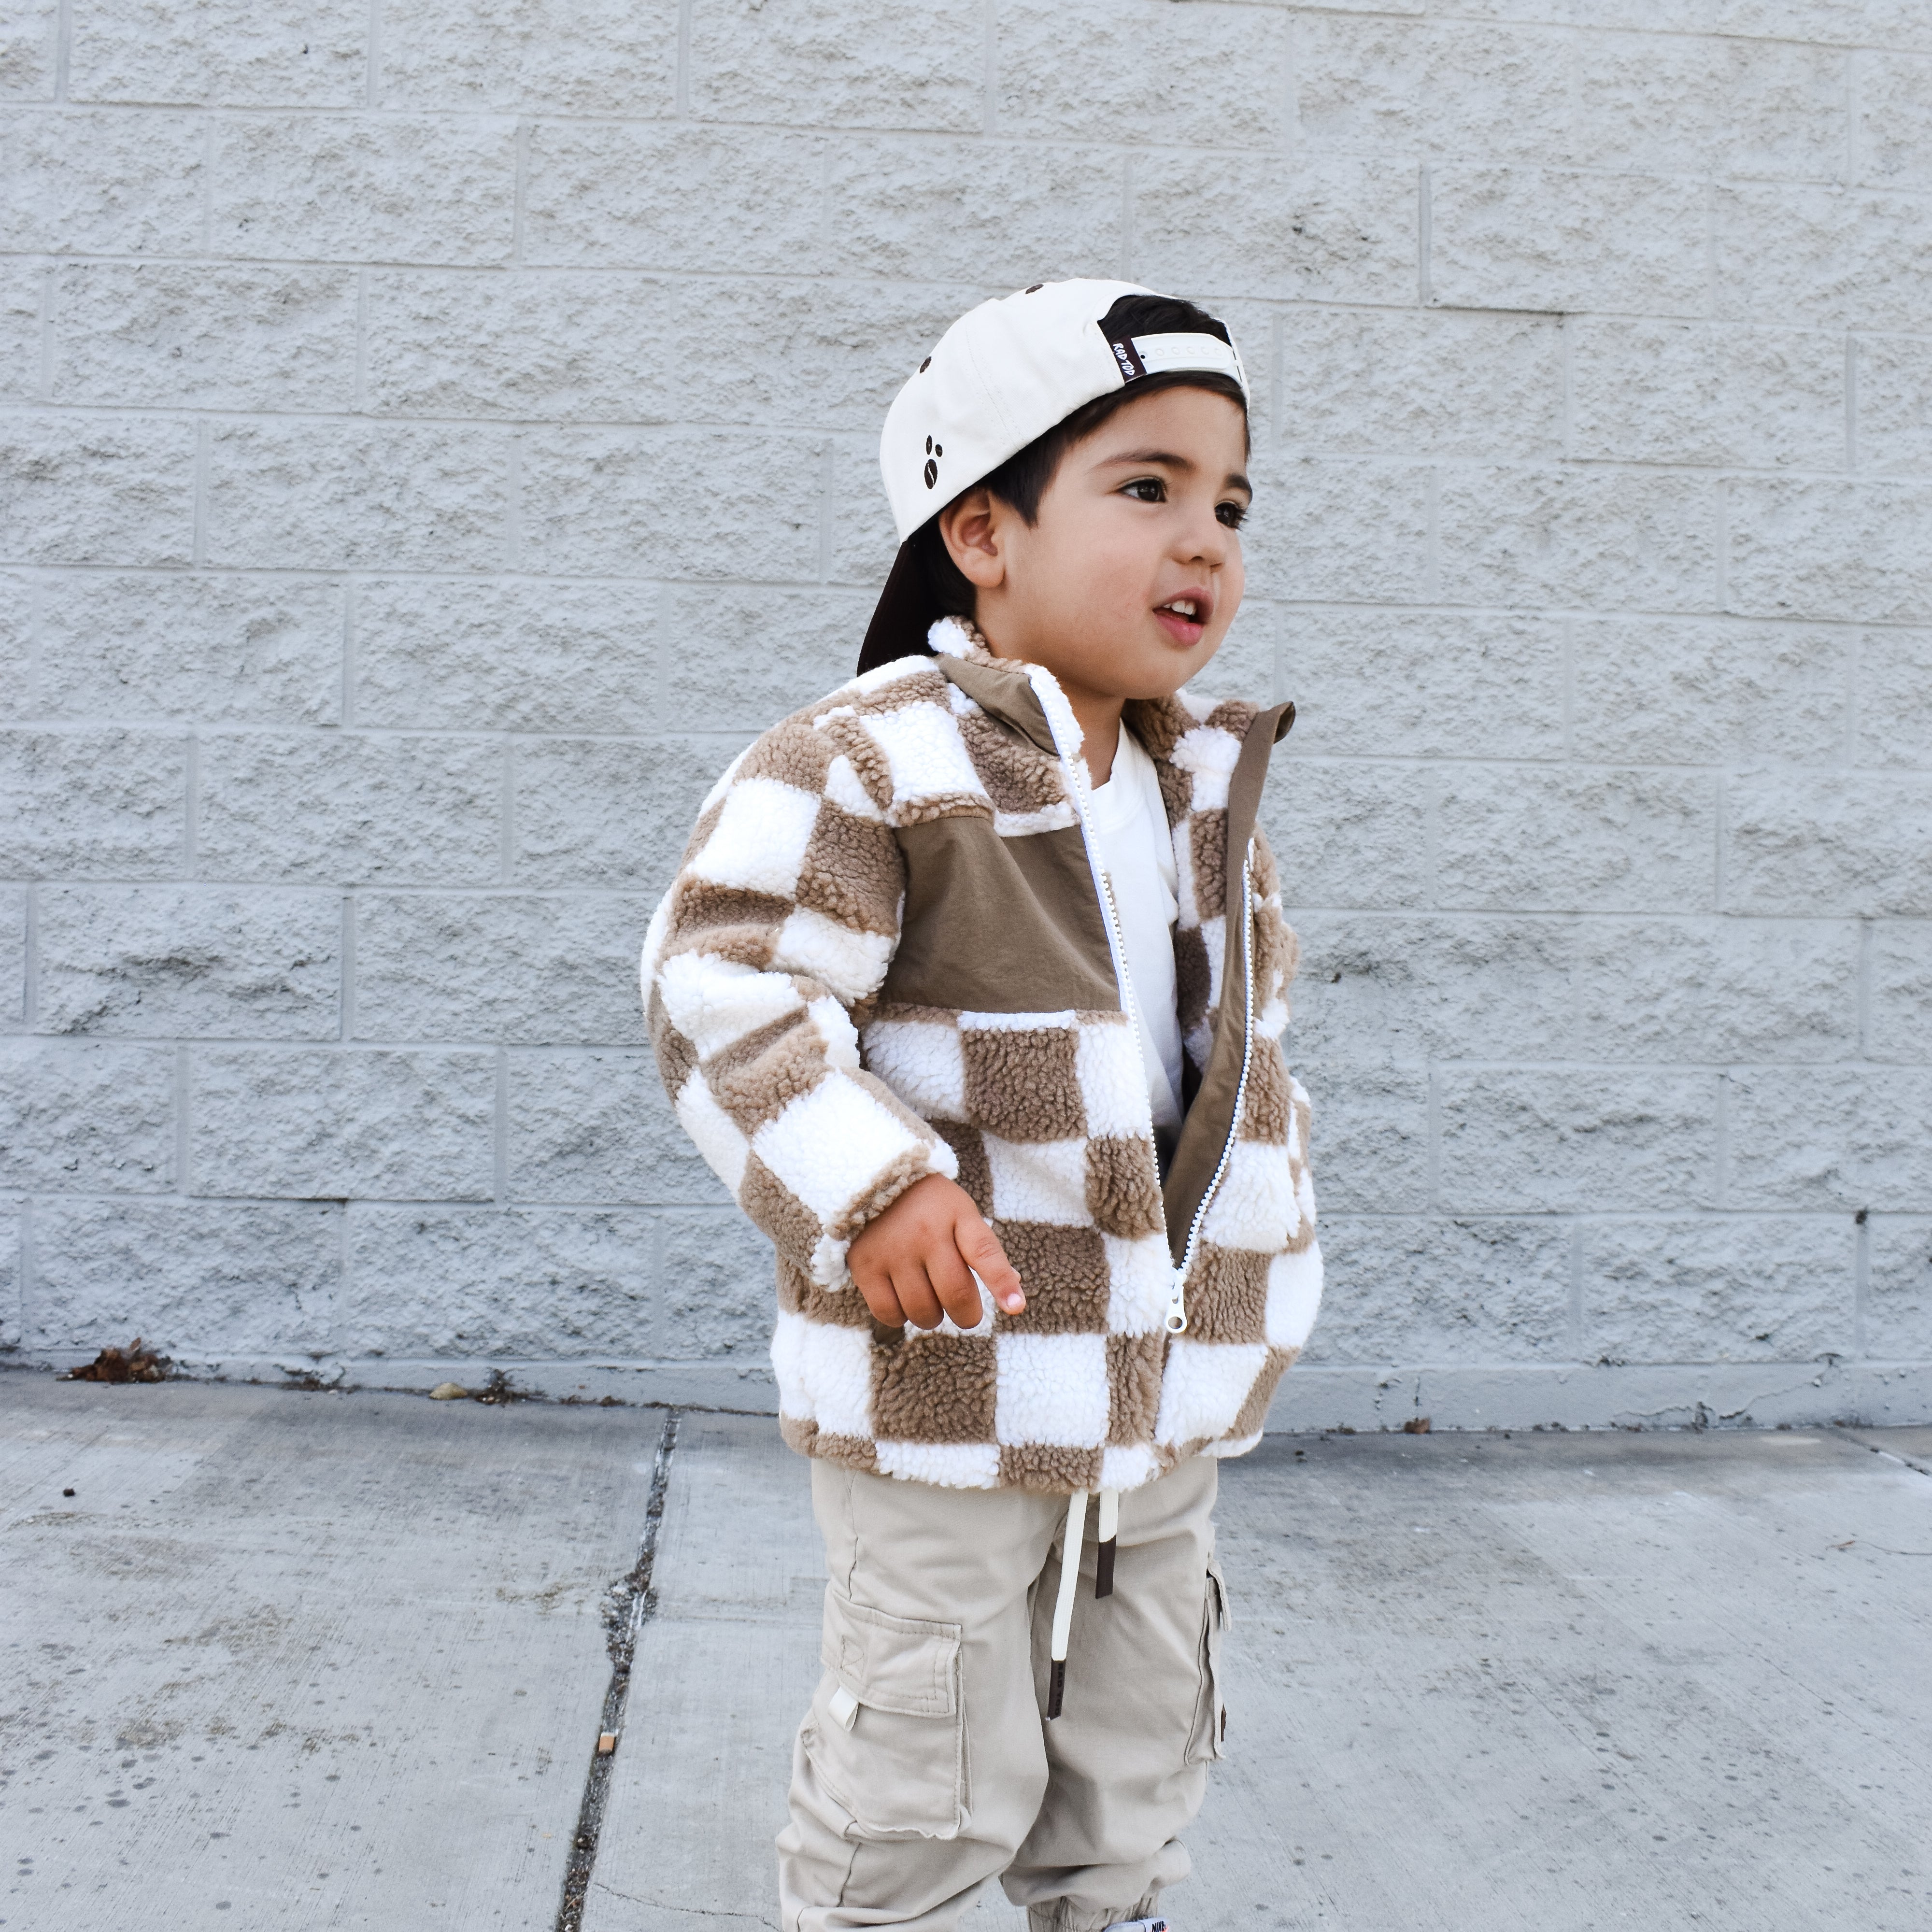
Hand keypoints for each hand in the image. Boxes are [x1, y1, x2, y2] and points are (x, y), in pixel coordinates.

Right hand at [847, 1174, 1023, 1330]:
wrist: (872, 1180)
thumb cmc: (928, 1206)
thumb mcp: (961, 1214)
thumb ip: (983, 1251)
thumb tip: (1013, 1295)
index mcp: (956, 1215)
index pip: (984, 1251)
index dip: (1002, 1283)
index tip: (1015, 1308)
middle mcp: (925, 1233)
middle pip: (956, 1294)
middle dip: (968, 1316)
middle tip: (965, 1314)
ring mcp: (893, 1250)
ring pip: (922, 1310)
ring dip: (932, 1318)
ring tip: (930, 1303)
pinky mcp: (865, 1265)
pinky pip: (888, 1312)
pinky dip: (900, 1318)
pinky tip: (903, 1302)